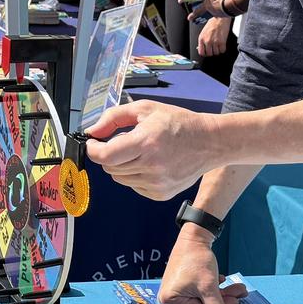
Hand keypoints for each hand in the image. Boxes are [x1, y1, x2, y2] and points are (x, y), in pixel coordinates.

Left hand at [84, 99, 219, 200]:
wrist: (210, 142)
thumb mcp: (145, 109)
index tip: (94, 143)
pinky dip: (135, 175)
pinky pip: (134, 186)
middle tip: (125, 142)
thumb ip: (114, 118)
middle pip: (110, 168)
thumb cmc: (178, 123)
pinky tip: (151, 163)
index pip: (105, 157)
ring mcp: (157, 183)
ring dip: (123, 165)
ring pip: (119, 178)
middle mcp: (151, 166)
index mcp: (146, 143)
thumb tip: (92, 132)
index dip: (93, 150)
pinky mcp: (161, 194)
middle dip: (110, 155)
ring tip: (142, 152)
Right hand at [158, 233, 247, 303]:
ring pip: (204, 295)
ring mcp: (176, 287)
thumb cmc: (197, 260)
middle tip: (239, 293)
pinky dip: (213, 285)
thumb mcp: (209, 287)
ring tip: (236, 286)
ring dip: (222, 291)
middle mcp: (169, 296)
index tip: (236, 301)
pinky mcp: (183, 281)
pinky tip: (222, 279)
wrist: (195, 235)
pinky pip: (200, 288)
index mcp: (169, 300)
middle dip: (223, 298)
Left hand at [197, 15, 230, 55]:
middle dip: (212, 52)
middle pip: (209, 54)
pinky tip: (222, 45)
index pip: (201, 52)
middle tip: (213, 48)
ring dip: (217, 50)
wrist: (220, 18)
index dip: (204, 53)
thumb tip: (200, 48)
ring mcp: (215, 42)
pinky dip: (223, 49)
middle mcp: (207, 41)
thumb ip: (202, 40)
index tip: (207, 52)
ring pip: (216, 53)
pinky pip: (222, 51)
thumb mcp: (203, 32)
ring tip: (218, 45)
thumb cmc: (212, 23)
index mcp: (201, 38)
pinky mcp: (222, 42)